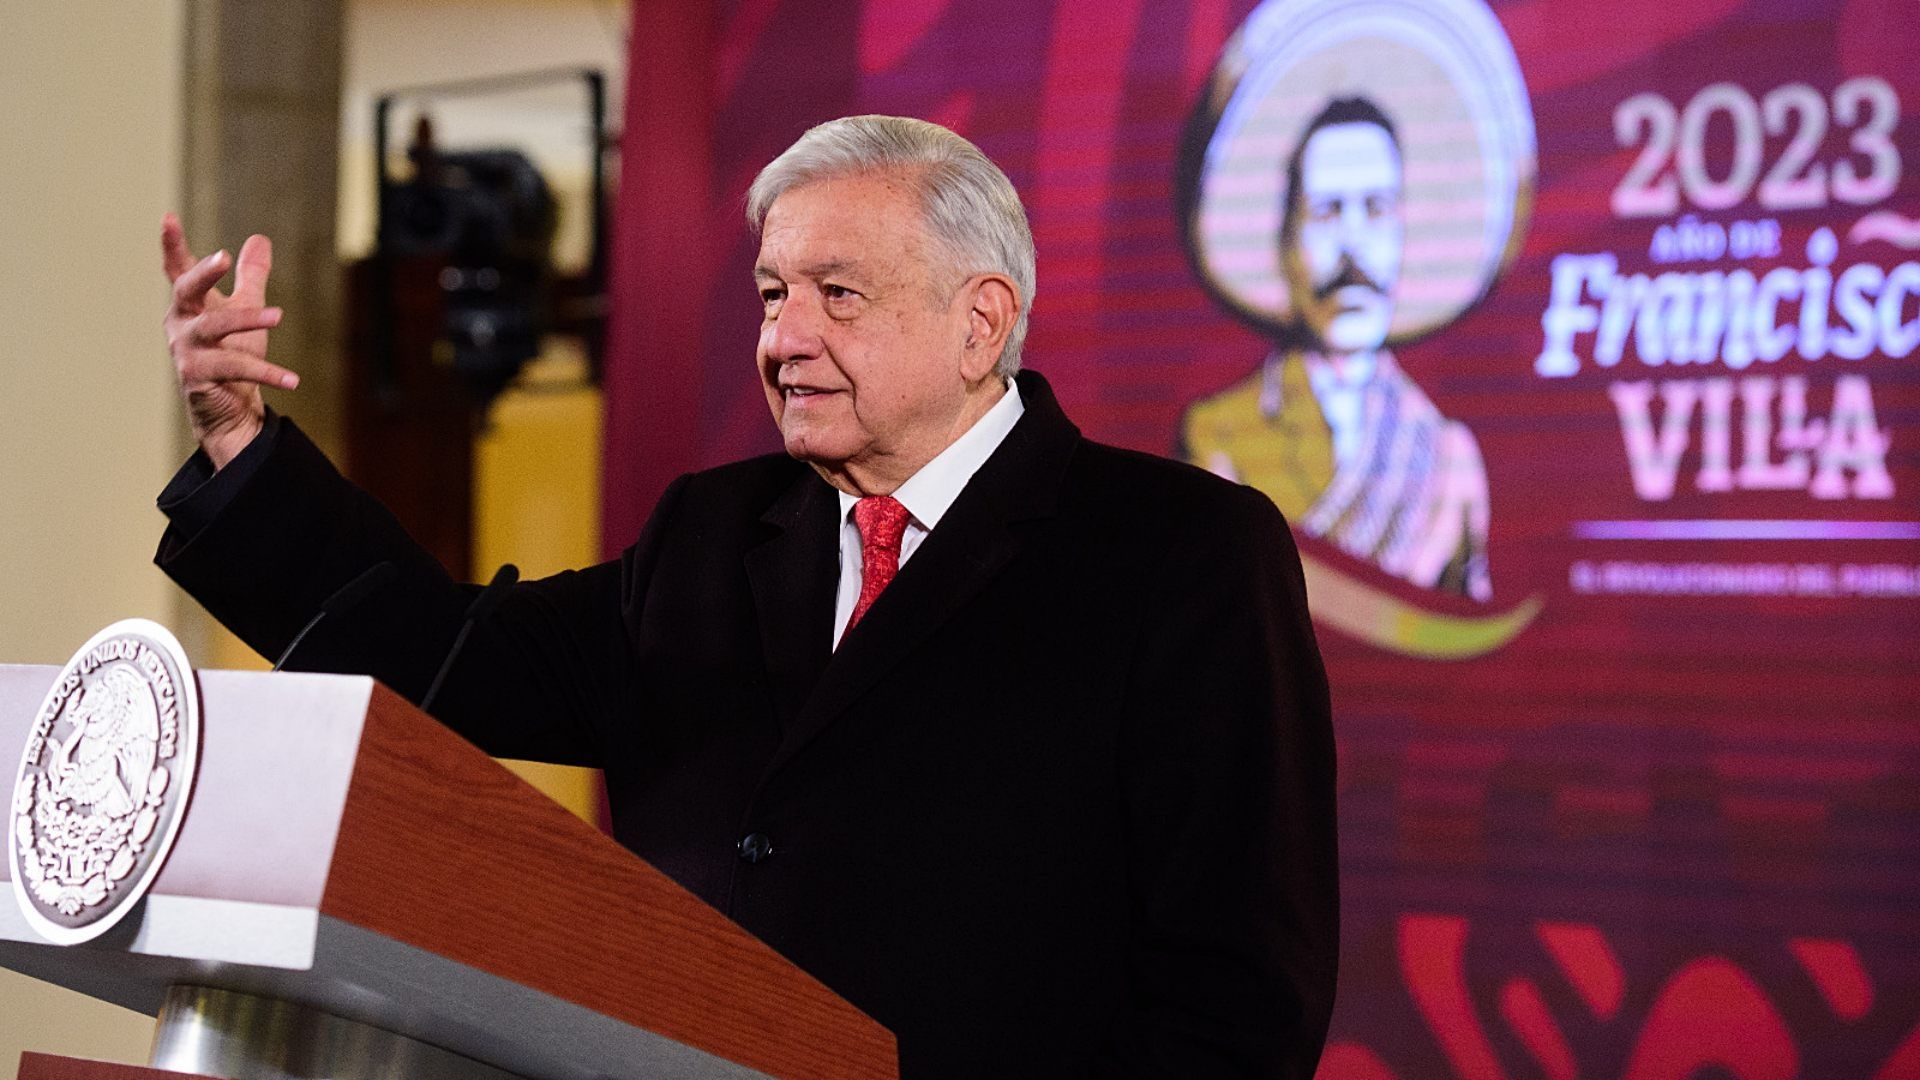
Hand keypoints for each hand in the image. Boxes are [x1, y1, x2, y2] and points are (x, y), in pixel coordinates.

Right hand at [161, 214, 297, 468]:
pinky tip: (292, 379)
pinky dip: (266, 372)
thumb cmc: (232, 353)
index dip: (172, 244)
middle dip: (203, 273)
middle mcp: (180, 323)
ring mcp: (186, 350)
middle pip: (186, 290)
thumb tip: (259, 238)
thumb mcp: (244, 309)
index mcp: (189, 304)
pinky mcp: (198, 376)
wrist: (230, 408)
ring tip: (279, 316)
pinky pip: (235, 368)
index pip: (178, 269)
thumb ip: (250, 276)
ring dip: (248, 320)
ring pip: (216, 327)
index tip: (167, 217)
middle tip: (223, 257)